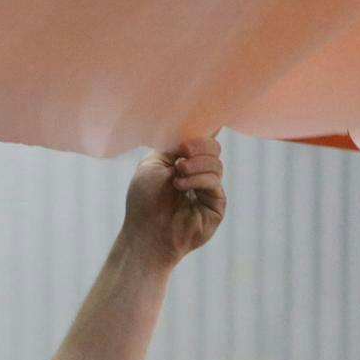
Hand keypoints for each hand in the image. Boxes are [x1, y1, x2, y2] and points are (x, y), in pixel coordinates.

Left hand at [121, 137, 225, 264]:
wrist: (145, 233)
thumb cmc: (144, 201)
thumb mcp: (154, 164)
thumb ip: (174, 146)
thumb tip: (199, 127)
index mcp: (183, 162)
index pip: (201, 141)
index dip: (202, 131)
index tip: (194, 126)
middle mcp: (198, 175)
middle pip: (214, 148)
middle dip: (199, 146)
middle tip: (182, 153)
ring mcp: (208, 190)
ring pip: (216, 164)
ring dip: (195, 164)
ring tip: (177, 174)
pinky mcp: (216, 205)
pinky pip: (214, 182)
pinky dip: (197, 179)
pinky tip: (181, 186)